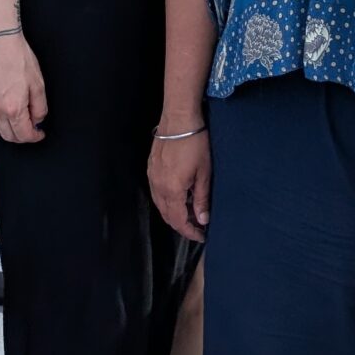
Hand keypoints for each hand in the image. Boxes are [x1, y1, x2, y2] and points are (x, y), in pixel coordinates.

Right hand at [0, 34, 47, 142]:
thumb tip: (38, 119)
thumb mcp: (38, 84)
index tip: (39, 133)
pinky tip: (4, 108)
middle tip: (31, 128)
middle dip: (22, 136)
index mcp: (13, 109)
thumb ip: (40, 107)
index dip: (35, 137)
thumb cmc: (18, 57)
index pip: (23, 136)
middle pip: (8, 137)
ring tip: (18, 118)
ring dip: (8, 129)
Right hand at [149, 126, 211, 242]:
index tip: (201, 235)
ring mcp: (152, 176)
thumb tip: (203, 219)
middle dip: (182, 224)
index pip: (178, 220)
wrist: (179, 119)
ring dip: (174, 212)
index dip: (189, 231)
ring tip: (190, 211)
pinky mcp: (151, 168)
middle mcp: (158, 186)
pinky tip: (179, 195)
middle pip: (167, 215)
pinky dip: (167, 200)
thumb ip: (201, 198)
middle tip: (198, 225)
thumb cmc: (195, 144)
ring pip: (160, 204)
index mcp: (172, 190)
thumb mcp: (204, 173)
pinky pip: (156, 192)